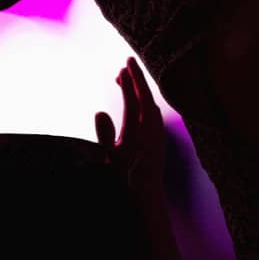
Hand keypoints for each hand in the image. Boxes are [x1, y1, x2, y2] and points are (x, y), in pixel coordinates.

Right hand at [95, 58, 165, 201]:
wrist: (146, 197)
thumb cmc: (123, 179)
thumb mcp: (109, 159)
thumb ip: (105, 135)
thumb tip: (99, 111)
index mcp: (139, 133)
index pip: (134, 101)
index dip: (128, 84)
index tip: (121, 69)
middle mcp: (152, 131)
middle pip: (146, 97)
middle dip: (137, 78)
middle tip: (128, 61)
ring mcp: (158, 134)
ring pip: (150, 104)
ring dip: (139, 89)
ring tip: (123, 78)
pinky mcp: (158, 138)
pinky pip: (152, 112)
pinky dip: (143, 100)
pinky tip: (134, 100)